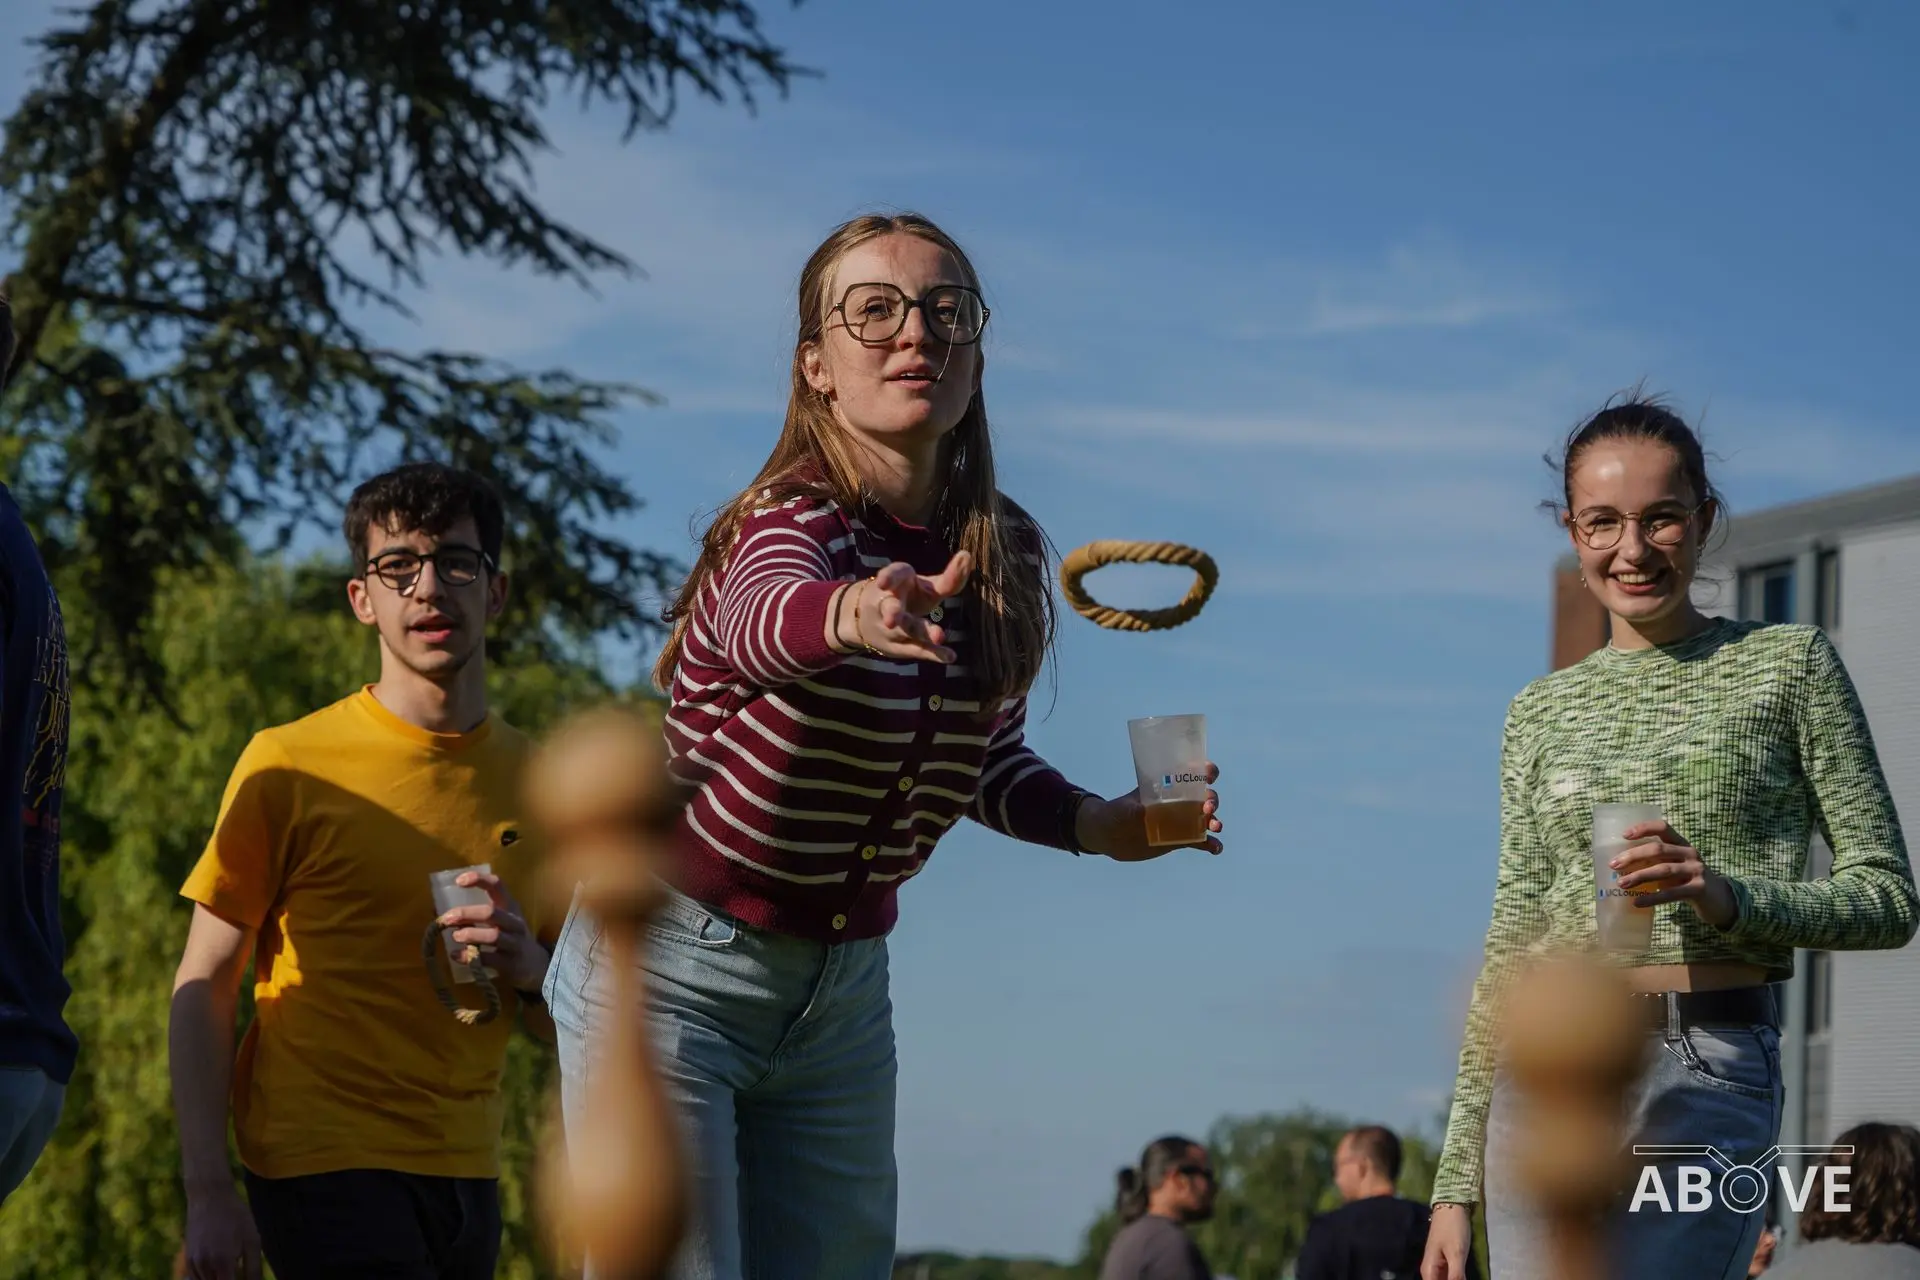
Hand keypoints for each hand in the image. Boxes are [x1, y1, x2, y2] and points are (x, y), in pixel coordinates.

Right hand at [182, 1182, 262, 1279]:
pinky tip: (221, 1267)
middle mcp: (204, 1267)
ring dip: (220, 1279)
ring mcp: (193, 1264)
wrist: (209, 1196)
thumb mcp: (252, 1240)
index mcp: (222, 1262)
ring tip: (233, 1265)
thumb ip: (254, 1268)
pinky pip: (197, 1279)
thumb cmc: (235, 1216)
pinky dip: (209, 1278)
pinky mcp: (188, 1260)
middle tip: (240, 1267)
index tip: (245, 1276)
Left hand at [440, 870, 549, 992]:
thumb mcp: (502, 921)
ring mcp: (514, 943)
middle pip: (491, 913)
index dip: (479, 880)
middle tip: (447, 918)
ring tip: (455, 936)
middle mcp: (514, 922)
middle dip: (467, 914)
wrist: (534, 965)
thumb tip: (440, 911)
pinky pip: (489, 960)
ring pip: (493, 936)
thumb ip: (478, 914)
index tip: (459, 881)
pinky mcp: (510, 963)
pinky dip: (469, 957)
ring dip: (470, 935)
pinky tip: (456, 956)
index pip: (497, 885)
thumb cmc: (510, 937)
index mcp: (510, 906)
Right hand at [834, 552, 972, 663]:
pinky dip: (934, 654)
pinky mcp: (900, 645)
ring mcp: (895, 628)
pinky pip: (918, 649)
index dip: (889, 577)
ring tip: (939, 636)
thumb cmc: (909, 597)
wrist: (869, 619)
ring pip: (905, 630)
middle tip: (891, 620)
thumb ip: (949, 578)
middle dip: (892, 614)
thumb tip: (968, 555)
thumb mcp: (927, 586)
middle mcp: (892, 604)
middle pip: (892, 609)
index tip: (883, 582)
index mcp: (897, 581)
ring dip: (920, 632)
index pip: (894, 576)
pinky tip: (950, 656)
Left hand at [1077, 763, 1222, 860]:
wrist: (1110, 837)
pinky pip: (1200, 841)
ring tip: (1215, 828)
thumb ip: (1134, 810)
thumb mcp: (1124, 808)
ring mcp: (1181, 821)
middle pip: (1205, 796)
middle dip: (1212, 800)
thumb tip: (1144, 813)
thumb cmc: (1116, 813)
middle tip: (1207, 809)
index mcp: (1168, 786)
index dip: (1206, 771)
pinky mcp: (1180, 840)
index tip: (1210, 775)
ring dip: (1214, 821)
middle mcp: (1179, 801)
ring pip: (1206, 819)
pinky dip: (1210, 845)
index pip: (1191, 773)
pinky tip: (1216, 849)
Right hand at [1421, 1203, 1471, 1279]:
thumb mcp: (1457, 1253)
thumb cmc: (1452, 1228)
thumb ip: (1456, 1275)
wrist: (1451, 1205)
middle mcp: (1431, 1270)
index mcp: (1429, 1270)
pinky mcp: (1446, 1262)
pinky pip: (1449, 1278)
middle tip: (1463, 1276)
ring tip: (1464, 1275)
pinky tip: (1463, 1278)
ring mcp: (1438, 1266)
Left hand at [1612, 821, 1737, 929]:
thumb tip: (1621, 864)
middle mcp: (1690, 853)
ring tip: (1621, 883)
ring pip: (1663, 870)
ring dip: (1639, 876)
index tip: (1624, 835)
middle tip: (1614, 865)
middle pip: (1658, 849)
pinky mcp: (1699, 889)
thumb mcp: (1675, 865)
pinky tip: (1637, 902)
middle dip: (1633, 856)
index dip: (1644, 828)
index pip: (1663, 828)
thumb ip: (1656, 861)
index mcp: (1682, 844)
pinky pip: (1672, 893)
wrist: (1719, 899)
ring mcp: (1696, 870)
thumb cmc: (1687, 880)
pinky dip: (1652, 898)